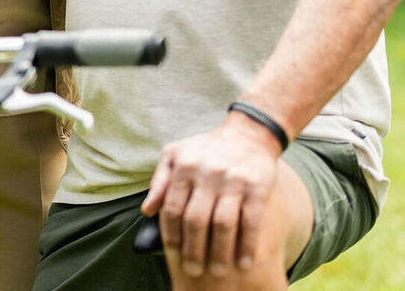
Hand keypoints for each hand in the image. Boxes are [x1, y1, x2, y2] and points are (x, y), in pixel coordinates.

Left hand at [140, 118, 281, 278]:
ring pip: (223, 224)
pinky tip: (245, 262)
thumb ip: (159, 182)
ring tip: (216, 271)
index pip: (173, 207)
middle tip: (193, 270)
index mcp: (184, 166)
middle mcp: (208, 173)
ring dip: (219, 252)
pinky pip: (251, 222)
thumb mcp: (175, 154)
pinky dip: (247, 245)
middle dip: (194, 249)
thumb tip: (147, 211)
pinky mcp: (257, 187)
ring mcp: (233, 180)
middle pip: (196, 219)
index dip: (172, 234)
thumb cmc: (206, 149)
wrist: (249, 135)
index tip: (174, 254)